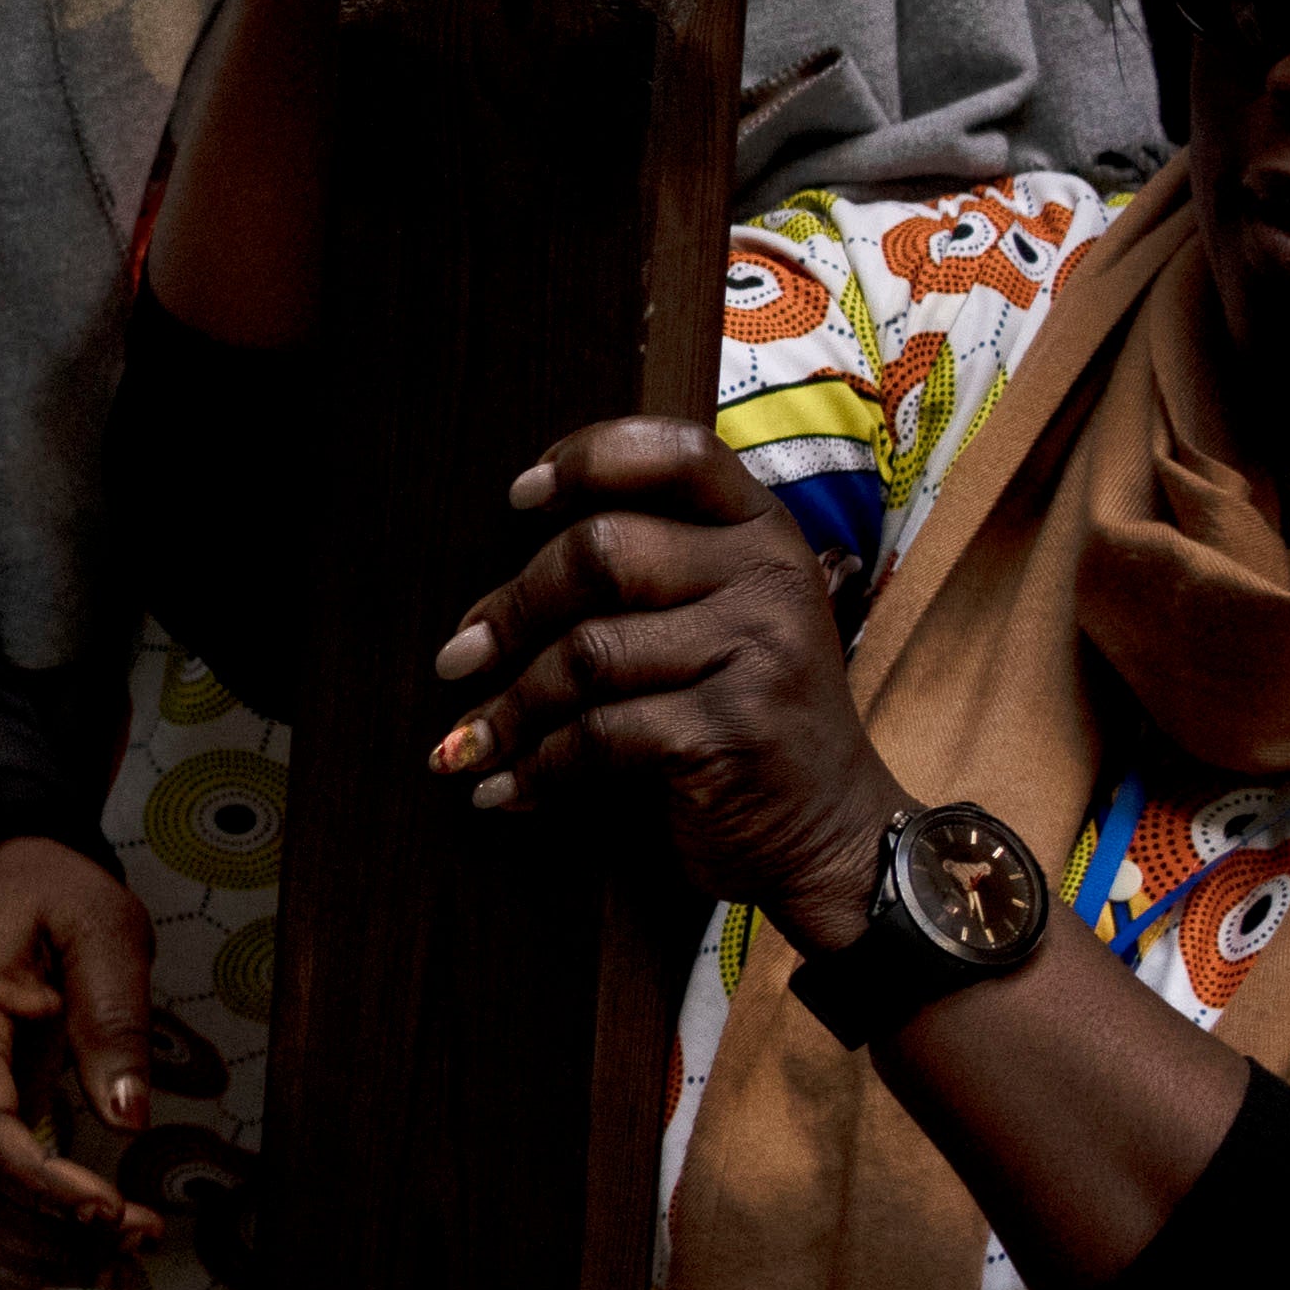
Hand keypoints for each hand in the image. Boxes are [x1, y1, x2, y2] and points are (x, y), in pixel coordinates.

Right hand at [0, 837, 161, 1270]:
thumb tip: (128, 1118)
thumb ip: (113, 1014)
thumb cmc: (40, 889)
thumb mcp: (99, 922)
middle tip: (138, 1237)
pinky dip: (22, 1239)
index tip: (108, 1210)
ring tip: (123, 1252)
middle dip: (50, 1231)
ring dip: (39, 1250)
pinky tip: (82, 1250)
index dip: (39, 1184)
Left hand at [426, 421, 896, 933]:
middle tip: (457, 657)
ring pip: (588, 653)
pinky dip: (537, 767)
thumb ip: (658, 575)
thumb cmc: (749, 721)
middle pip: (603, 553)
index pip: (678, 454)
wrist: (832, 835)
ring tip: (465, 742)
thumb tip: (505, 587)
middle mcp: (769, 579)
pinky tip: (504, 788)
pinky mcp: (728, 731)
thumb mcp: (731, 624)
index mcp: (767, 534)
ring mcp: (756, 653)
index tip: (519, 495)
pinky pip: (598, 734)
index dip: (589, 459)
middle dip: (513, 609)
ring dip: (508, 706)